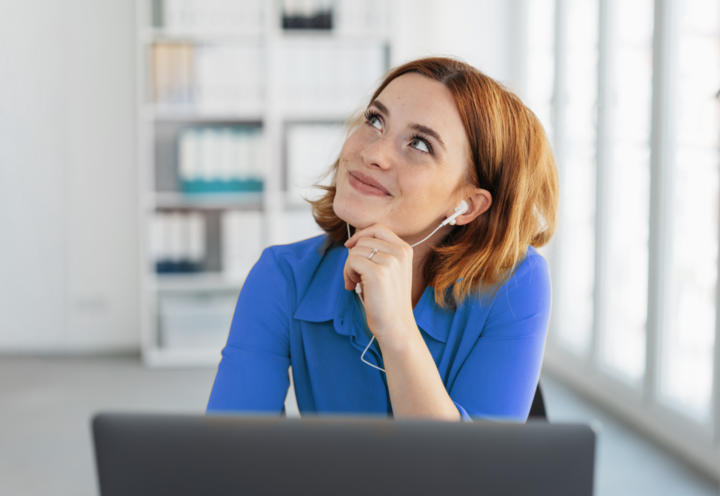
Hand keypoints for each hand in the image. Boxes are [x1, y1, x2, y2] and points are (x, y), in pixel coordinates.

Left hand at [344, 224, 416, 344]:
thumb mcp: (389, 270)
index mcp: (405, 249)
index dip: (360, 235)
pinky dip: (347, 273)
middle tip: (354, 276)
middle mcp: (400, 252)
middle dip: (353, 256)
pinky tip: (352, 286)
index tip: (350, 247)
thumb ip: (379, 253)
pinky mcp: (378, 273)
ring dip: (349, 267)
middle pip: (363, 239)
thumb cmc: (388, 300)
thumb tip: (352, 241)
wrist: (396, 325)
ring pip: (355, 250)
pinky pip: (352, 261)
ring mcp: (390, 261)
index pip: (377, 228)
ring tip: (355, 283)